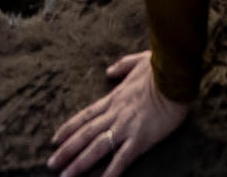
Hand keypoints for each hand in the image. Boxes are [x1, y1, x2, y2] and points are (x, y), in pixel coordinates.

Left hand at [48, 50, 189, 175]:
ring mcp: (126, 127)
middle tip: (50, 164)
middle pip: (85, 134)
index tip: (54, 140)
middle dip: (66, 150)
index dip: (69, 128)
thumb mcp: (138, 61)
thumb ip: (122, 66)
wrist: (175, 76)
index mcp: (114, 97)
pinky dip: (109, 173)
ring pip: (96, 148)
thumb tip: (110, 70)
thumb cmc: (161, 67)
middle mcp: (115, 113)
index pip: (86, 115)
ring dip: (78, 163)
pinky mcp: (140, 139)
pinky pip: (121, 159)